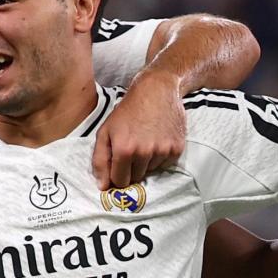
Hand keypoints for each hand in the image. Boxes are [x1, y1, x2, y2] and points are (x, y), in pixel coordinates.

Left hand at [94, 70, 185, 188]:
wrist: (156, 91)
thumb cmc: (128, 111)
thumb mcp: (105, 131)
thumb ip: (100, 160)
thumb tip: (103, 186)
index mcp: (124, 149)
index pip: (119, 181)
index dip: (117, 175)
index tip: (118, 166)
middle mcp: (144, 152)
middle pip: (136, 177)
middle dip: (132, 168)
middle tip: (133, 148)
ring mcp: (162, 151)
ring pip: (151, 171)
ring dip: (147, 161)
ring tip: (145, 141)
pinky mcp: (177, 149)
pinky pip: (165, 164)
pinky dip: (160, 156)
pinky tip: (157, 140)